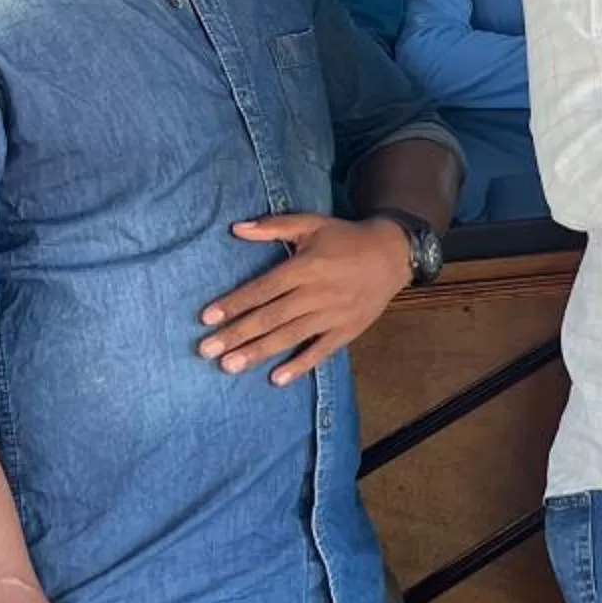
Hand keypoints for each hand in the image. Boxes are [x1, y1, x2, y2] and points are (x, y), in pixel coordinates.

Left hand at [200, 214, 413, 386]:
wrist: (394, 254)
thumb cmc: (346, 237)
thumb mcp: (312, 223)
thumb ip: (274, 227)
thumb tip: (236, 229)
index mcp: (306, 267)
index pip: (263, 288)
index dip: (234, 303)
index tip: (206, 318)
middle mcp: (317, 293)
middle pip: (271, 317)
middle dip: (237, 334)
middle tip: (207, 351)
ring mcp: (333, 315)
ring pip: (290, 336)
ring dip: (258, 352)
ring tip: (229, 366)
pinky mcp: (348, 330)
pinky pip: (321, 351)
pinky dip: (300, 366)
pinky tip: (276, 379)